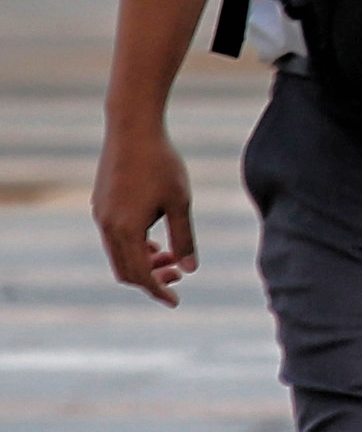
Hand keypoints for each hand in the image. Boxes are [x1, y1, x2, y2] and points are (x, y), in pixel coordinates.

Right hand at [93, 120, 196, 305]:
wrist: (132, 129)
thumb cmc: (161, 164)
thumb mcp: (180, 203)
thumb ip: (184, 238)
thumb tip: (190, 269)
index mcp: (125, 230)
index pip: (140, 275)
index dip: (158, 291)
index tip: (175, 302)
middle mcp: (107, 226)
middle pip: (126, 269)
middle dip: (151, 278)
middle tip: (179, 275)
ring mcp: (101, 214)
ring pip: (119, 253)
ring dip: (144, 261)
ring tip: (171, 257)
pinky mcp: (101, 203)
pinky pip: (114, 237)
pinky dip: (134, 246)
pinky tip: (155, 239)